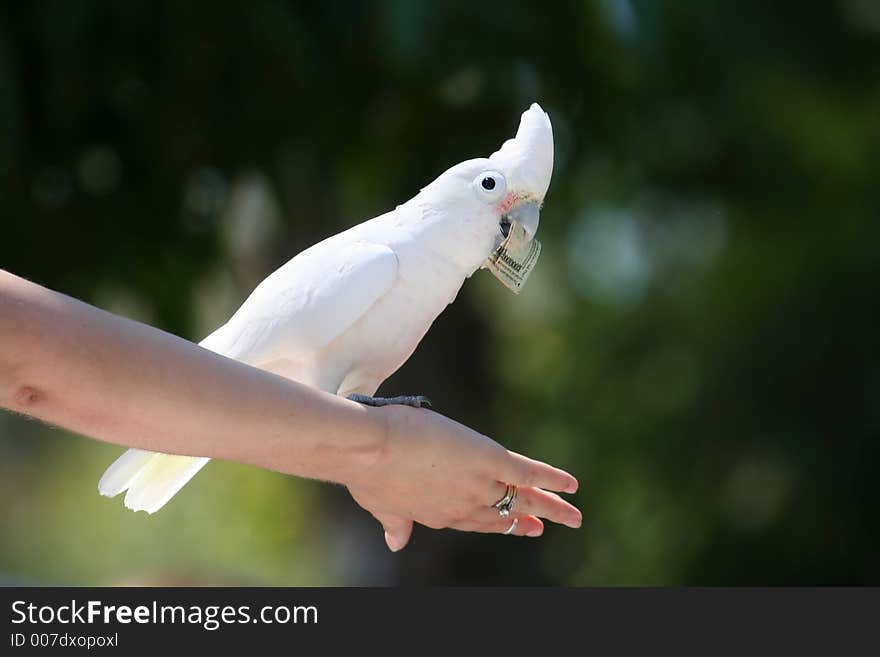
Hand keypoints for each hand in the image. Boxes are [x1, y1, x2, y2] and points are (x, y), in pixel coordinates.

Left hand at [345, 405, 581, 551]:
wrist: (368, 448)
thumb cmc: (364, 471)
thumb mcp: (379, 504)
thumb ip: (394, 521)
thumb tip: (395, 542)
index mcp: (440, 514)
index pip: (479, 521)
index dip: (503, 524)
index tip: (521, 526)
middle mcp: (464, 505)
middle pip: (507, 515)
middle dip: (534, 520)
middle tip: (556, 524)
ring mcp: (478, 483)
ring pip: (523, 497)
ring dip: (551, 505)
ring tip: (574, 513)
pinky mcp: (488, 459)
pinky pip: (528, 471)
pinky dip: (550, 477)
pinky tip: (571, 483)